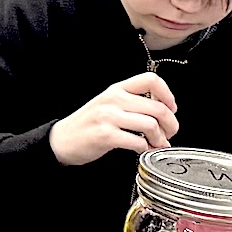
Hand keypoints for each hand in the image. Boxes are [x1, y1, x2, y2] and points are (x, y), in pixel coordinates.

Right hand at [48, 72, 178, 165]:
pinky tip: (141, 150)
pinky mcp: (105, 135)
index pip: (151, 80)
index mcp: (116, 89)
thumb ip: (132, 103)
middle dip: (170, 124)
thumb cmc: (87, 125)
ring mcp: (108, 117)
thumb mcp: (108, 105)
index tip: (170, 108)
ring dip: (159, 139)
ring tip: (155, 144)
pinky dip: (145, 148)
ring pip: (151, 124)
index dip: (167, 95)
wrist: (61, 140)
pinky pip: (137, 141)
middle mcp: (113, 99)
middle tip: (169, 133)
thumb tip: (164, 115)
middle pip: (158, 107)